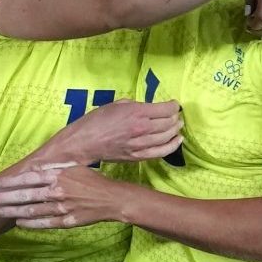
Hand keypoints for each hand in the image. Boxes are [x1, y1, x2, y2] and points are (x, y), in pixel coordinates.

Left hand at [0, 163, 127, 229]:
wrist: (111, 198)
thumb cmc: (91, 180)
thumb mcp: (72, 168)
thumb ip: (52, 168)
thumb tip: (31, 168)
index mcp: (58, 175)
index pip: (28, 178)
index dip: (11, 182)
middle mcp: (57, 190)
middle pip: (25, 195)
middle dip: (4, 198)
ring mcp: (61, 207)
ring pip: (32, 210)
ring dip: (13, 212)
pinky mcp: (66, 221)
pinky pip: (44, 223)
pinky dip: (30, 223)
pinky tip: (19, 223)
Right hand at [37, 98, 181, 166]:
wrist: (84, 143)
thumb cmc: (95, 121)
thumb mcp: (115, 105)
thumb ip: (134, 105)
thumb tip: (147, 108)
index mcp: (136, 112)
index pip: (166, 109)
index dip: (174, 105)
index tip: (173, 104)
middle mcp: (142, 128)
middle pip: (169, 123)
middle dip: (175, 117)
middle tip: (175, 115)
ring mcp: (141, 144)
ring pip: (168, 137)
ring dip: (176, 130)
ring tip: (177, 126)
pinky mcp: (138, 156)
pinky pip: (161, 152)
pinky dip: (172, 145)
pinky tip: (177, 140)